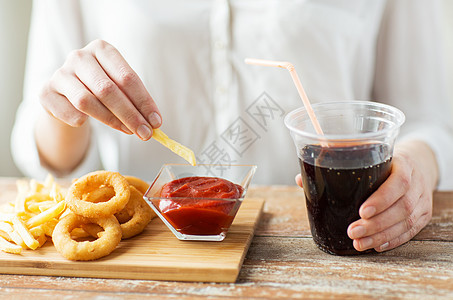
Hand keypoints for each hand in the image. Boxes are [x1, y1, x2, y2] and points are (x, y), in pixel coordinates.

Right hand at [40, 39, 160, 140]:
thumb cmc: (101, 89)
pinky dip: (83, 122)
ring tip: (128, 131)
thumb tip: (154, 122)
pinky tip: (90, 124)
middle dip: (131, 115)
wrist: (66, 95)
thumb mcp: (119, 87)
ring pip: (87, 102)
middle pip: (108, 90)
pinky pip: (70, 113)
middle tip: (146, 133)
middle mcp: (79, 57)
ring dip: (112, 121)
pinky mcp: (46, 93)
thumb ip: (135, 100)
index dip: (144, 101)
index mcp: (102, 49)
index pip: (127, 77)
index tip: (157, 122)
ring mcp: (60, 73)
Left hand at [295, 140, 437, 251]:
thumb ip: (337, 164)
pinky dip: (393, 240)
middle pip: (401, 207)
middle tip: (353, 232)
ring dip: (381, 235)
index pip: (398, 182)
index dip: (382, 198)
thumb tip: (300, 180)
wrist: (419, 163)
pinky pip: (410, 231)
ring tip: (359, 243)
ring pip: (405, 222)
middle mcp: (417, 183)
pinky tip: (377, 245)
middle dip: (376, 223)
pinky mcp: (423, 214)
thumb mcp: (368, 155)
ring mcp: (422, 200)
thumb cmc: (385, 160)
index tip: (362, 211)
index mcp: (404, 164)